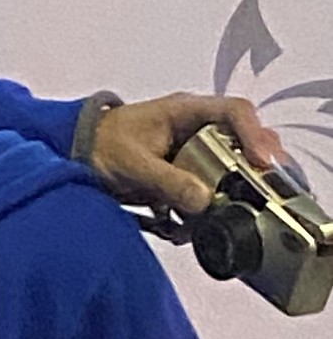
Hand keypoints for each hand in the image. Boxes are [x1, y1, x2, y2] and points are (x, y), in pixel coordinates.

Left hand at [89, 93, 287, 217]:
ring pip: (231, 168)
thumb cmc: (99, 144)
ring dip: (232, 192)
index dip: (255, 134)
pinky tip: (187, 226)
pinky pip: (208, 190)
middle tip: (266, 192)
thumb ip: (166, 180)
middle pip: (243, 143)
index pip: (235, 112)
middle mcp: (197, 129)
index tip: (265, 161)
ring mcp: (194, 152)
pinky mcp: (186, 176)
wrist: (73, 154)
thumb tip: (204, 200)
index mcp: (186, 112)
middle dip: (256, 168)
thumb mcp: (132, 163)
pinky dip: (204, 210)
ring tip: (229, 213)